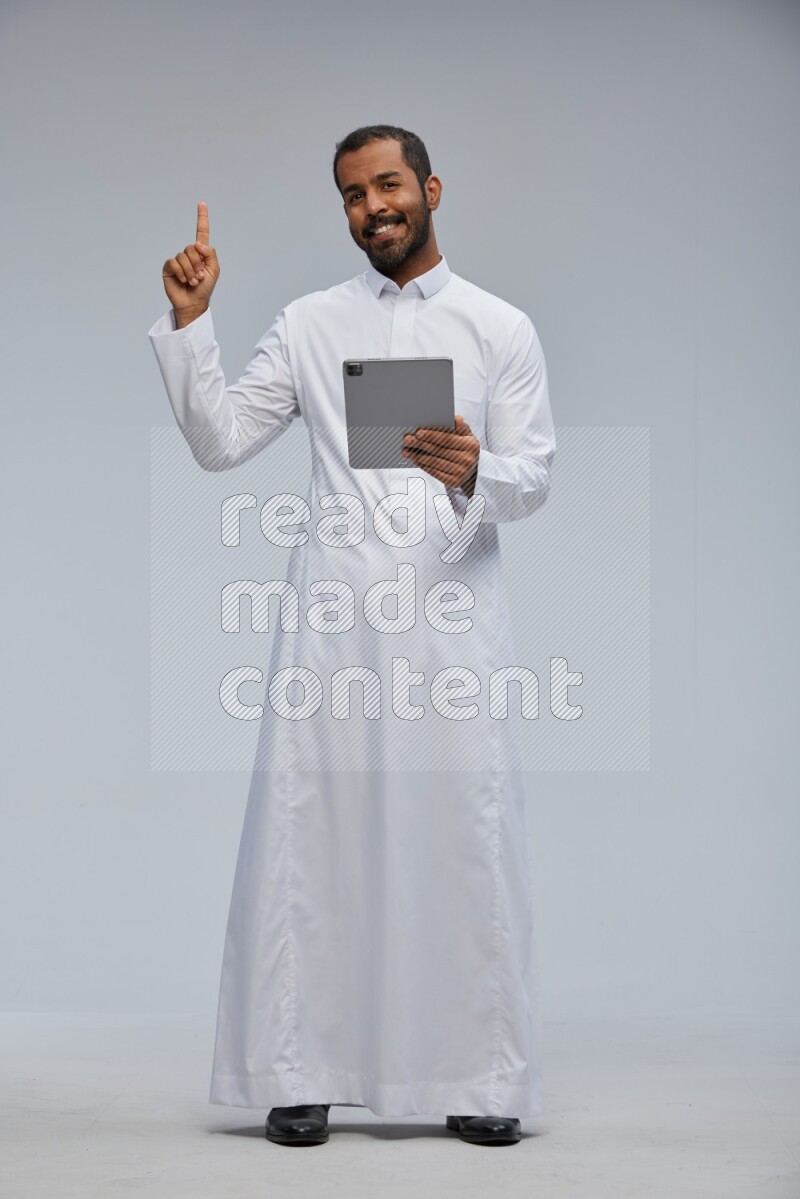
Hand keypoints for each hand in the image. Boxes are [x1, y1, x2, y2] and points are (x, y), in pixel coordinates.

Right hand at [161, 202, 219, 316]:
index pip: (201, 232)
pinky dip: (181, 272)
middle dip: (198, 264)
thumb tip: (198, 243)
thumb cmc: (205, 289)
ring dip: (190, 271)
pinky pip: (174, 262)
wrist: (194, 303)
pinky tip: (183, 280)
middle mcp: (189, 254)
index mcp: (201, 253)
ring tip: (193, 281)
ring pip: (183, 256)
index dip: (202, 218)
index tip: (202, 203)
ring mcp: (178, 260)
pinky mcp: (169, 267)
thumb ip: (210, 254)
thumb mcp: (214, 270)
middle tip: (200, 277)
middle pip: (192, 248)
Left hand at [401, 414, 479, 492]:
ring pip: (434, 462)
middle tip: (407, 440)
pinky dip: (423, 465)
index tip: (418, 432)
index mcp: (471, 445)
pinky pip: (434, 472)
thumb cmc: (464, 449)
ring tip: (407, 451)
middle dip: (421, 444)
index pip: (448, 439)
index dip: (432, 435)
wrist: (470, 472)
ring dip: (418, 456)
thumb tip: (457, 419)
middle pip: (439, 450)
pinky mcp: (454, 482)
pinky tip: (415, 460)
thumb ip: (460, 426)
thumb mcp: (466, 436)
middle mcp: (467, 459)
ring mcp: (461, 472)